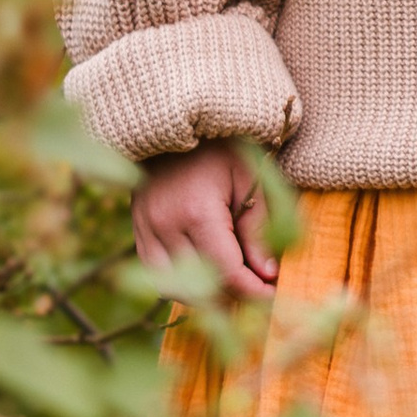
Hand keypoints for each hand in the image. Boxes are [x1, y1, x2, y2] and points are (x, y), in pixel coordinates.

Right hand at [131, 139, 279, 298]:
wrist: (174, 119)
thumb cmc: (220, 146)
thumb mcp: (250, 178)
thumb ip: (259, 227)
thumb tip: (268, 275)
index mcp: (196, 212)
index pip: (228, 274)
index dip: (256, 293)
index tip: (278, 297)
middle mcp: (164, 226)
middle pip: (202, 288)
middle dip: (236, 297)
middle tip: (262, 290)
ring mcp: (145, 230)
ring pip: (175, 290)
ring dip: (207, 295)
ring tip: (235, 283)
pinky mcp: (137, 232)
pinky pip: (158, 276)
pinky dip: (184, 284)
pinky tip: (208, 273)